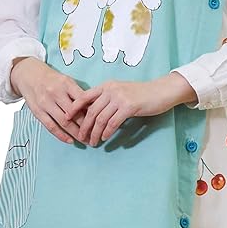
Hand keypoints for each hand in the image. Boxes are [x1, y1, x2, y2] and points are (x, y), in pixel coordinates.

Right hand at [10, 57, 88, 143]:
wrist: (29, 75)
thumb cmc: (53, 80)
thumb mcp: (67, 81)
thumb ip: (78, 94)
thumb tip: (93, 109)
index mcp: (66, 84)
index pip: (83, 100)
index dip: (92, 112)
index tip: (100, 121)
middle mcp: (55, 93)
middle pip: (74, 114)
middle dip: (86, 127)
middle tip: (95, 136)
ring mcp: (45, 103)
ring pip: (64, 122)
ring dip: (76, 134)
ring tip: (85, 141)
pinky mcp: (37, 112)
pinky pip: (51, 126)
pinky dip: (61, 135)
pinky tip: (70, 141)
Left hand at [64, 72, 197, 146]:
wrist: (161, 91)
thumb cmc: (142, 94)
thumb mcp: (121, 92)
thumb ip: (108, 99)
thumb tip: (93, 113)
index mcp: (106, 86)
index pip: (84, 96)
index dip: (73, 108)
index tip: (65, 118)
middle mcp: (110, 90)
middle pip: (91, 111)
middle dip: (84, 126)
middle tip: (80, 137)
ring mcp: (119, 98)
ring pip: (100, 118)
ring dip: (94, 132)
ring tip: (92, 142)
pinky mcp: (128, 107)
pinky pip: (113, 123)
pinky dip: (106, 132)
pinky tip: (104, 138)